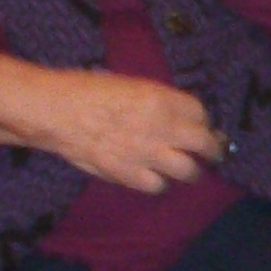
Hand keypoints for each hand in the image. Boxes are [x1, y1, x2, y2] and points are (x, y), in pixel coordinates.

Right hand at [0, 58, 218, 192]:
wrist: (55, 111)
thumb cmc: (88, 90)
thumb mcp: (131, 85)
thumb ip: (159, 101)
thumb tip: (178, 116)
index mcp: (161, 99)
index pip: (200, 113)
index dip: (203, 120)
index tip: (202, 125)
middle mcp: (161, 127)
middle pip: (205, 144)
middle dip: (214, 149)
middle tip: (214, 152)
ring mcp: (146, 154)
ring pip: (188, 170)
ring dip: (192, 171)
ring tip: (191, 171)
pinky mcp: (128, 174)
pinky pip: (158, 186)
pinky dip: (160, 183)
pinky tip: (156, 178)